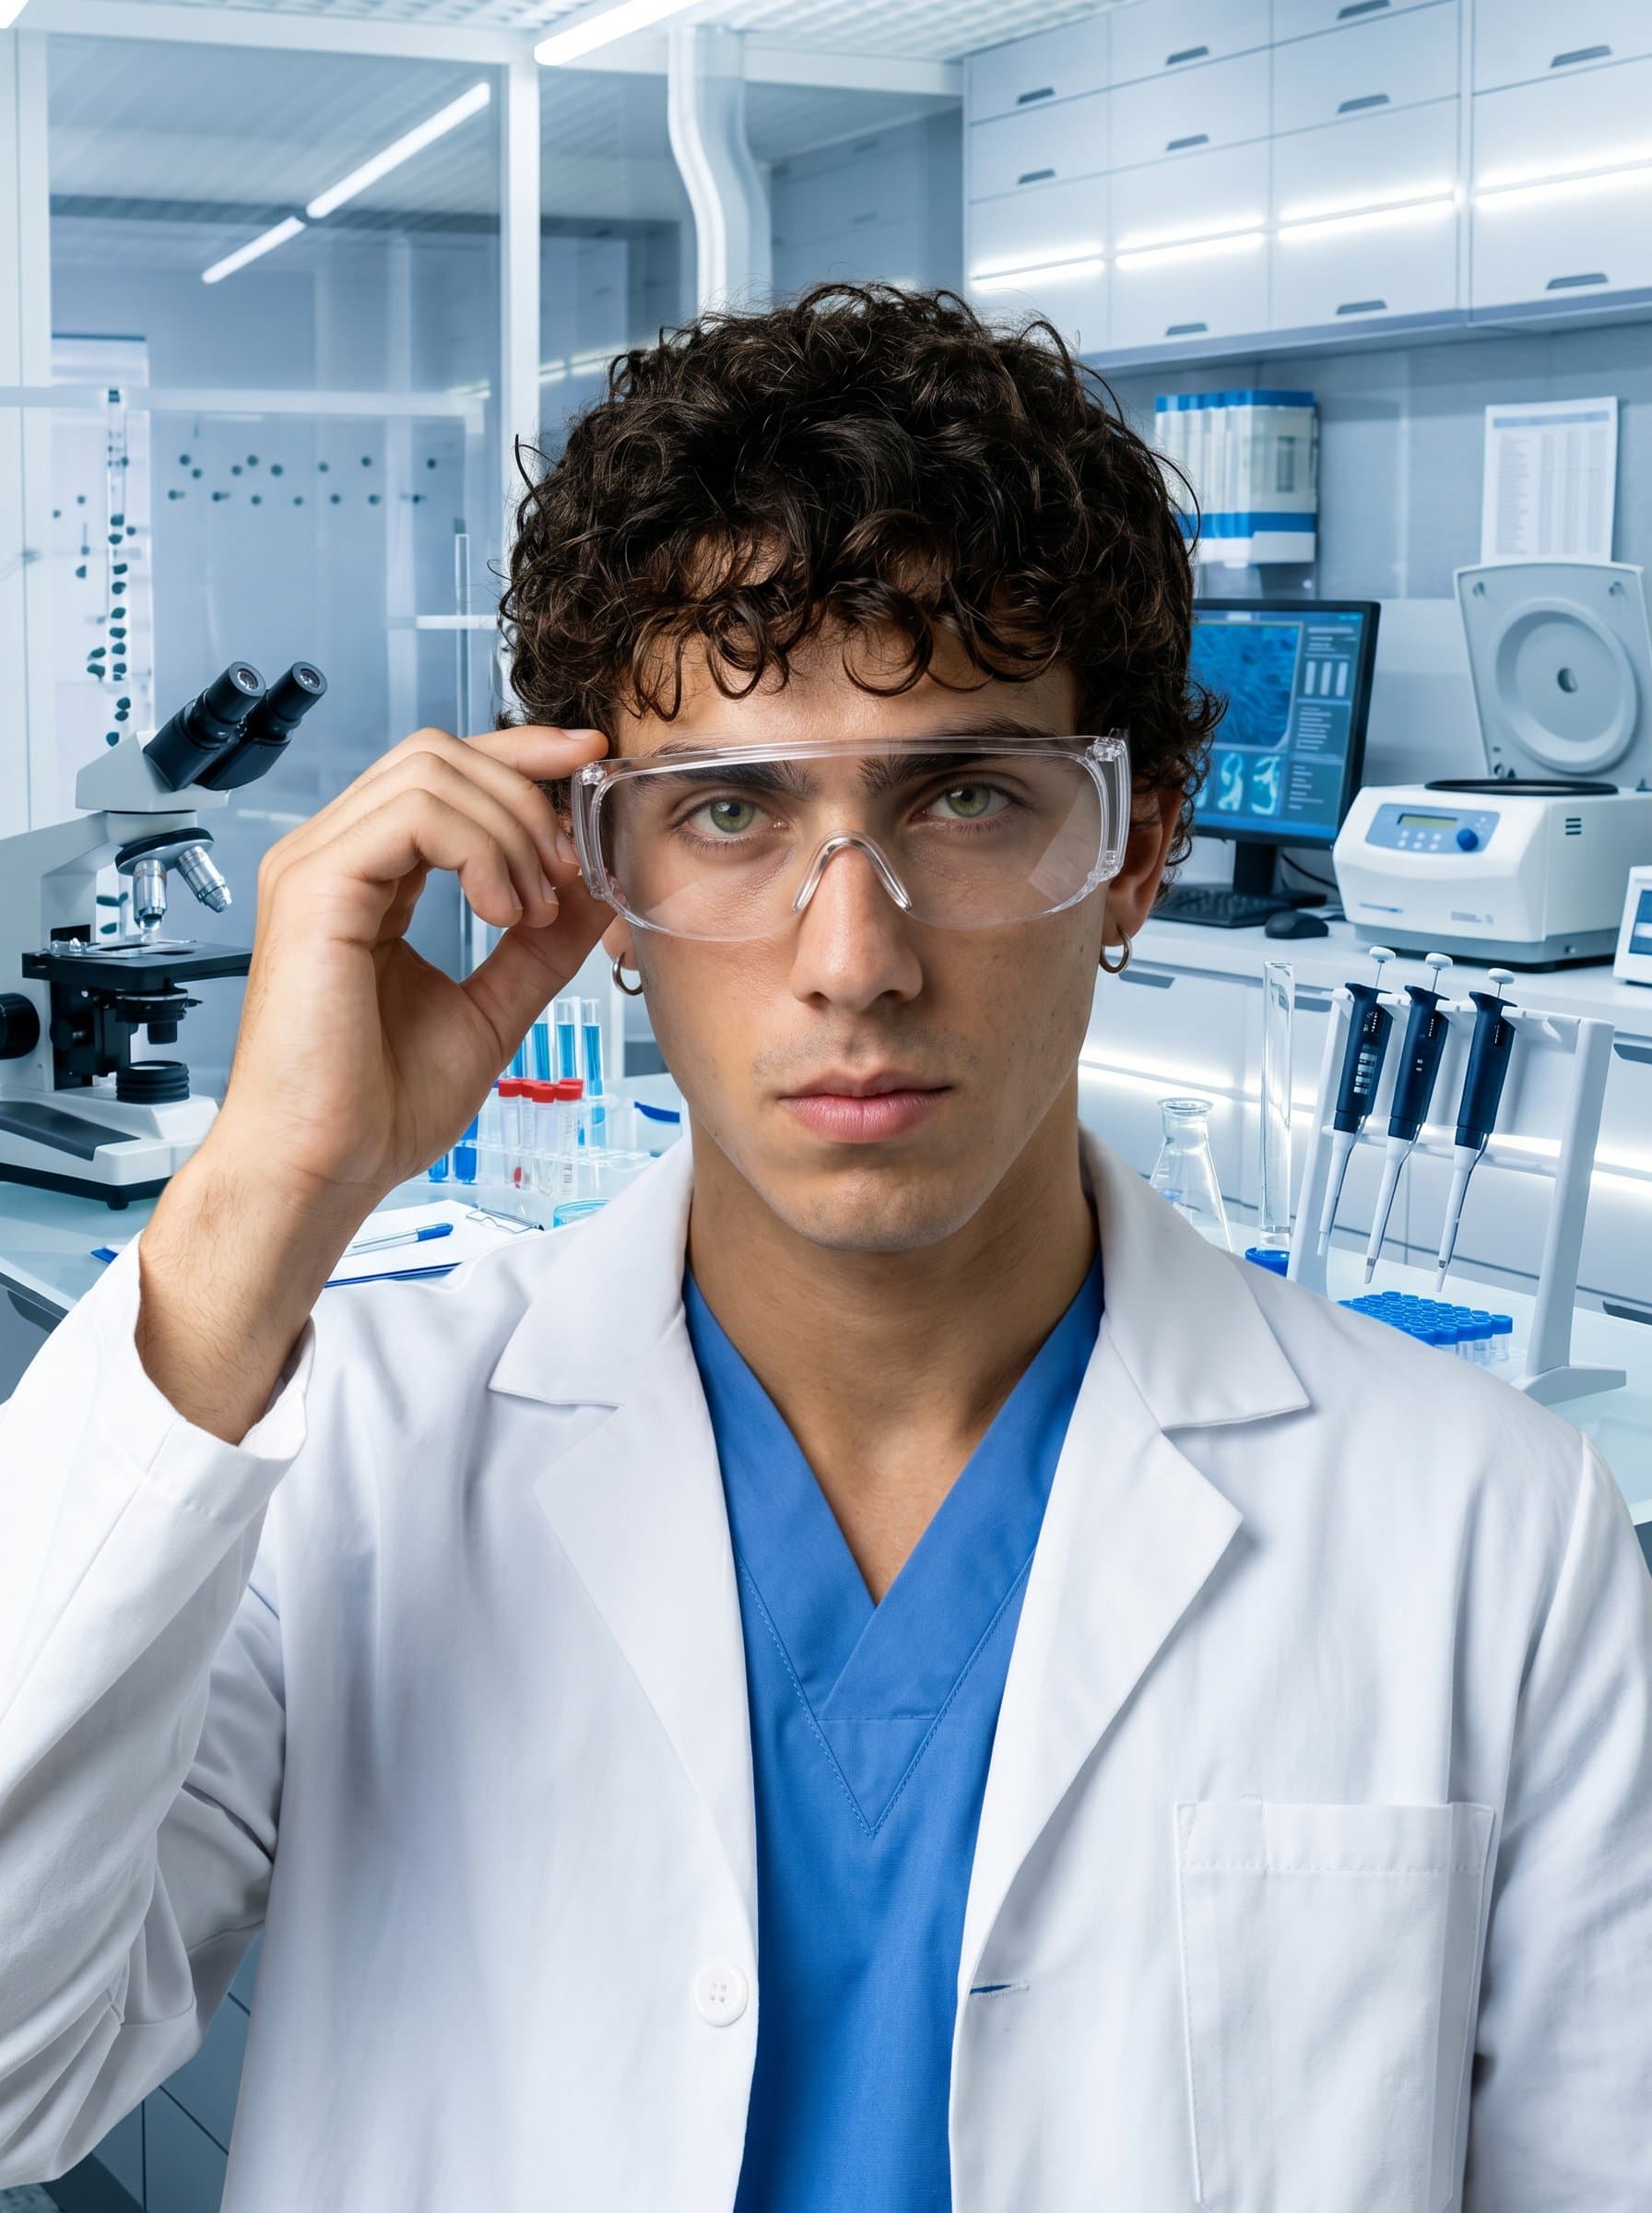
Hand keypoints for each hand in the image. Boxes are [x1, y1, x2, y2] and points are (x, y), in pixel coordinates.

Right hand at [135, 725, 608, 1442]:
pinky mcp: (313, 886)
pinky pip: (416, 814)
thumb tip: (599, 884)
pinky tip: (509, 914)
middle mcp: (333, 857)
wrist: (325, 1172)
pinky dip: (484, 850)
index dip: (524, 757)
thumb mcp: (493, 1007)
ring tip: (536, 913)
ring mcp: (314, 865)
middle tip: (576, 870)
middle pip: (441, 753)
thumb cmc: (379, 1110)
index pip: (446, 775)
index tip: (593, 767)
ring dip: (514, 831)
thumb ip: (542, 943)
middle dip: (529, 793)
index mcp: (367, 879)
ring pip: (432, 771)